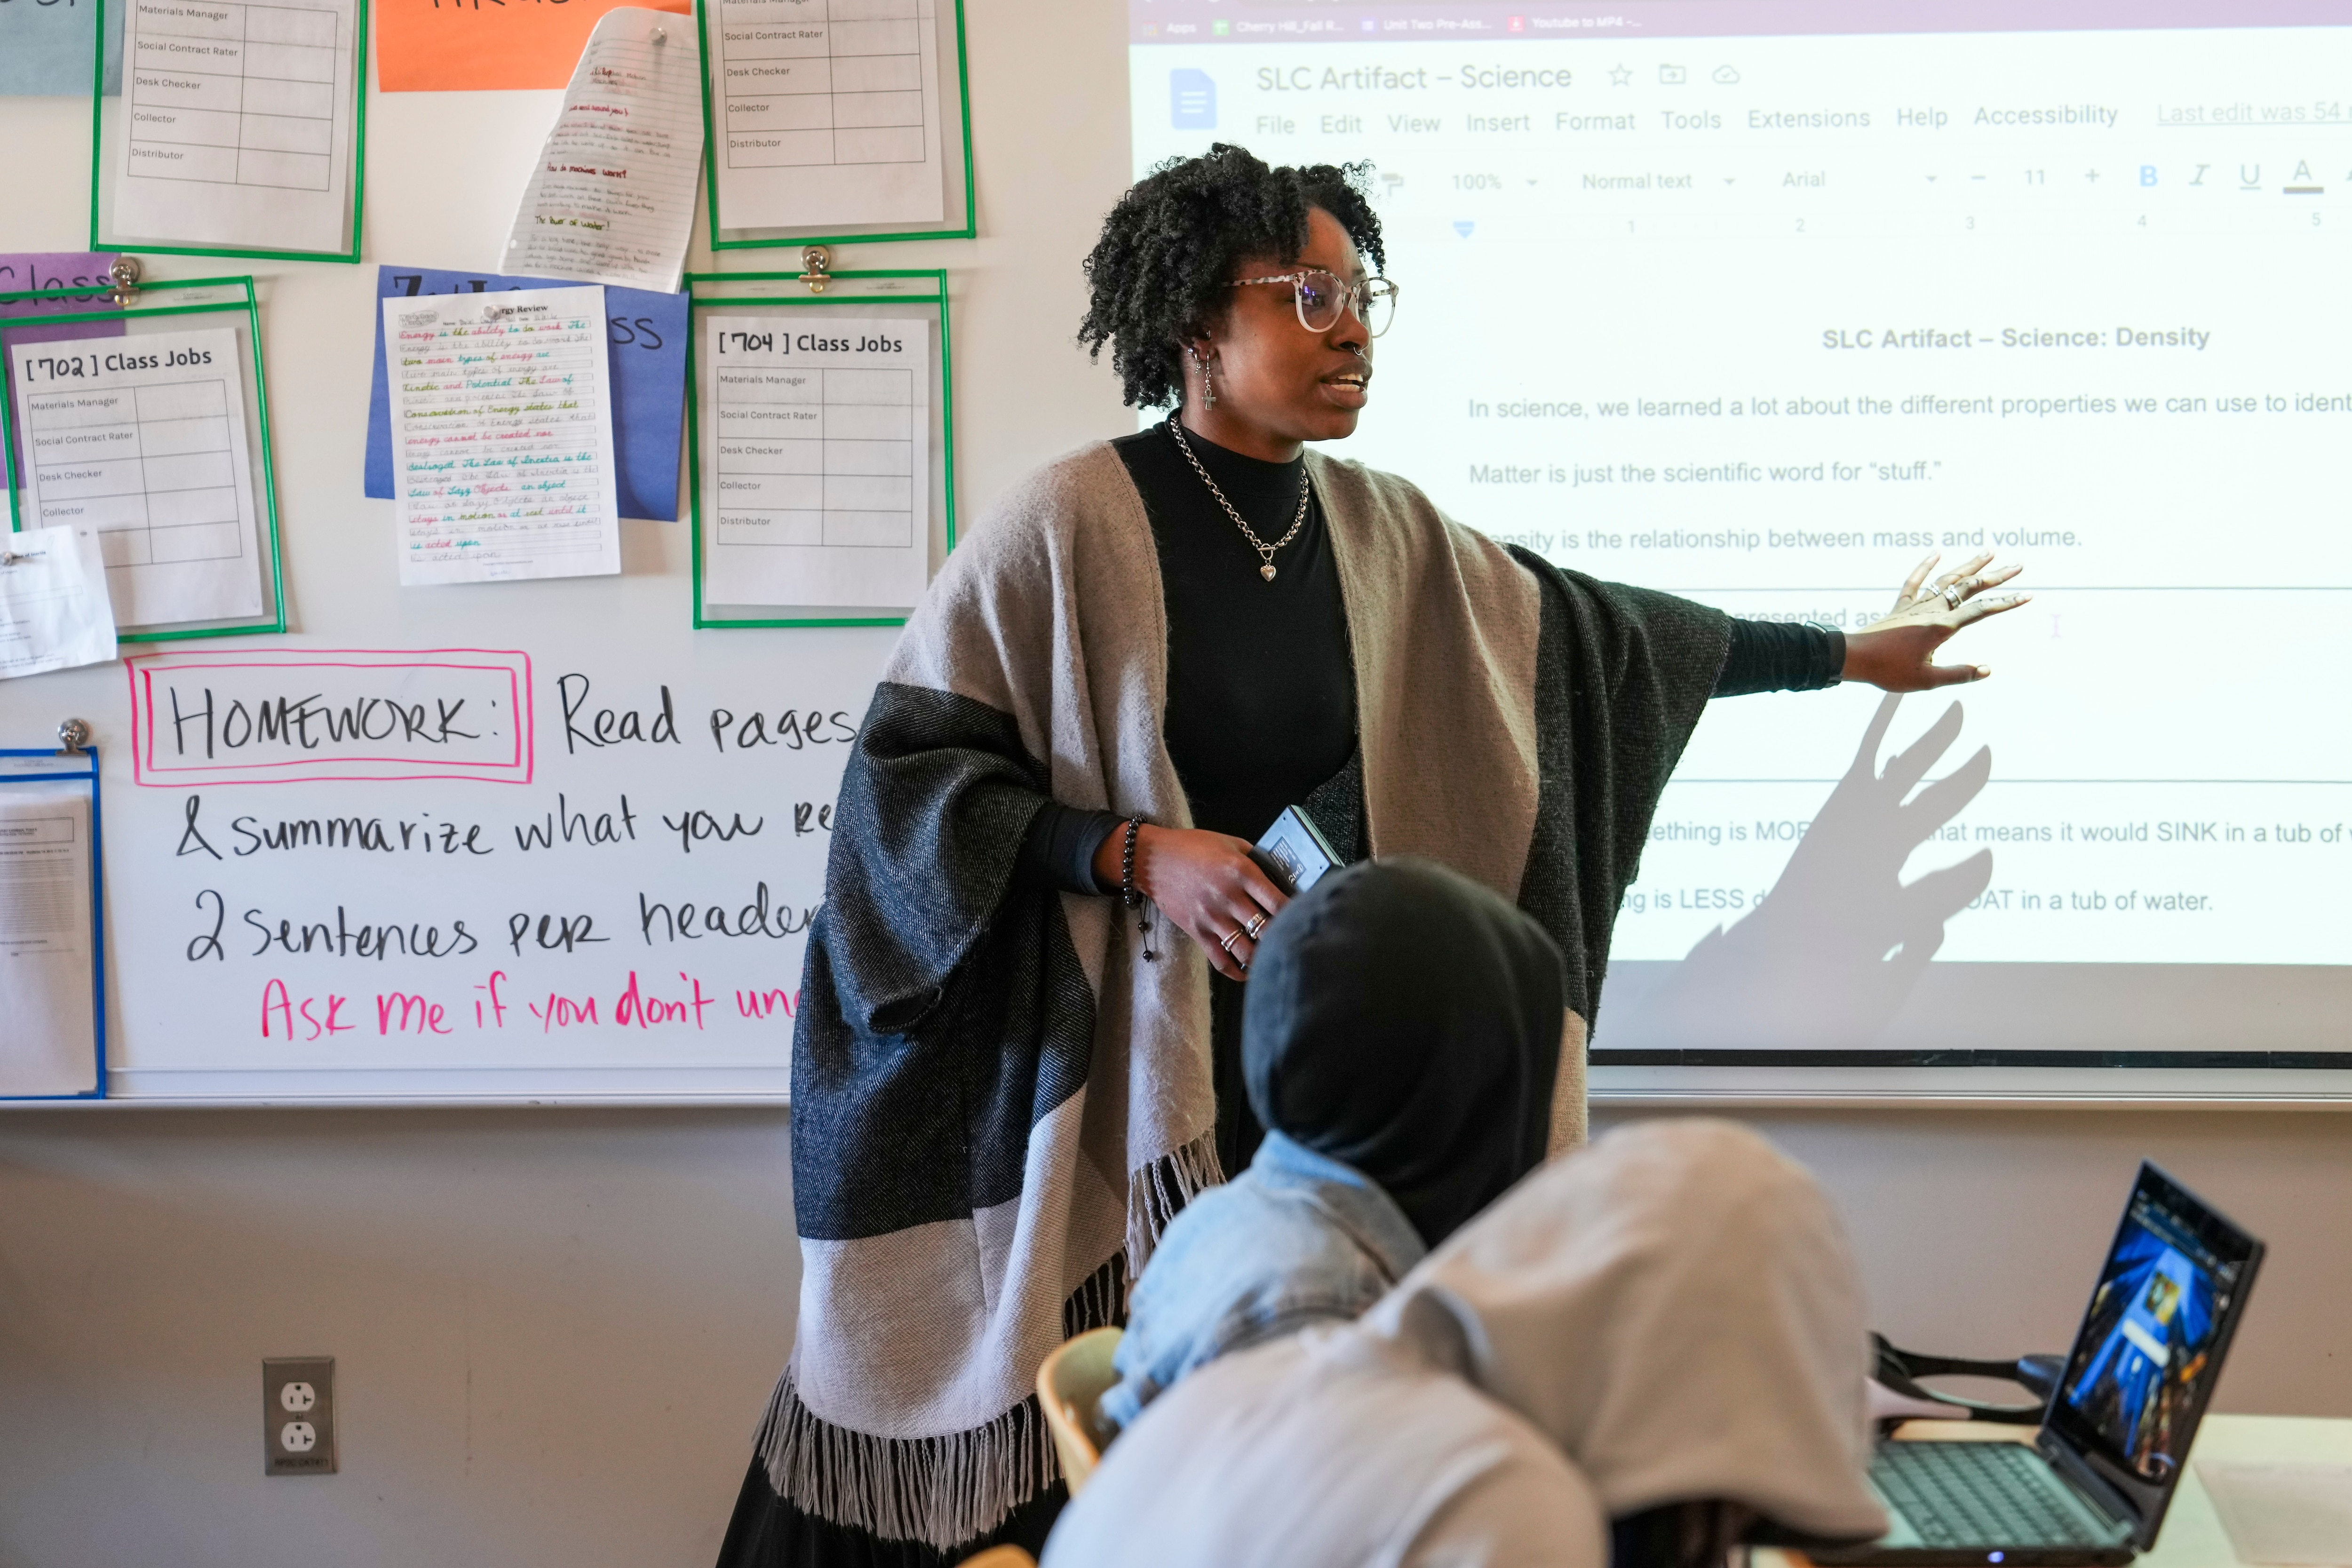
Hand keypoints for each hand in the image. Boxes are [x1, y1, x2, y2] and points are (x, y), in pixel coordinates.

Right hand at [1093, 824, 1286, 978]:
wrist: (1152, 858)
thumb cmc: (1193, 847)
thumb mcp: (1229, 842)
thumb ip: (1256, 858)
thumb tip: (1282, 874)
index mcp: (1240, 871)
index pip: (1278, 900)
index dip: (1296, 912)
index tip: (1306, 916)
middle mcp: (1228, 896)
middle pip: (1266, 928)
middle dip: (1282, 937)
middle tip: (1294, 939)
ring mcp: (1211, 916)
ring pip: (1246, 950)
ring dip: (1263, 958)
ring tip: (1274, 958)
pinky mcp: (1197, 930)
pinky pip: (1220, 960)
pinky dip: (1236, 971)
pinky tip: (1248, 971)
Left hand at [1842, 550, 2029, 691]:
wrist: (1854, 658)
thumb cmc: (1888, 671)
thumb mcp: (1926, 679)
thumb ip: (1958, 674)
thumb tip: (1987, 670)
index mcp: (1942, 627)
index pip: (1981, 611)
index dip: (2006, 603)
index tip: (2027, 595)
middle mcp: (1931, 610)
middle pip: (1969, 588)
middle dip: (1995, 576)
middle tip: (2017, 565)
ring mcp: (1915, 605)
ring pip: (1947, 580)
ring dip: (1969, 565)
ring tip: (1988, 552)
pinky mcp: (1900, 606)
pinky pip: (1914, 582)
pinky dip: (1925, 566)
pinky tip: (1935, 553)